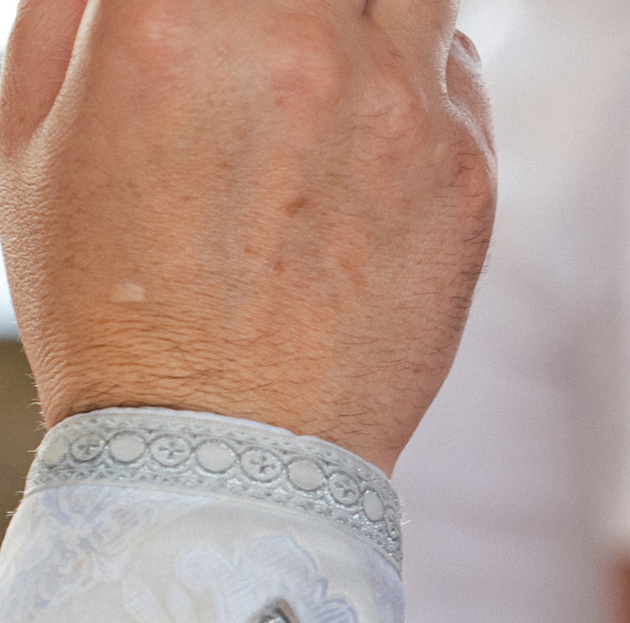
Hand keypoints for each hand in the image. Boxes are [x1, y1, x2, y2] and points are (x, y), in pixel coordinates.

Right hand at [0, 0, 495, 472]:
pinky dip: (417, 71)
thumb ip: (81, 7)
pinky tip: (369, 127)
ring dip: (369, 11)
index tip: (219, 13)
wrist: (224, 451)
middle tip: (282, 32)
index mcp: (174, 18)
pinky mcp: (467, 173)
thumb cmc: (110, 301)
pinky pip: (456, 68)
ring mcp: (399, 108)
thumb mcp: (32, 129)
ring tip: (329, 57)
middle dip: (302, 1)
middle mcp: (300, 45)